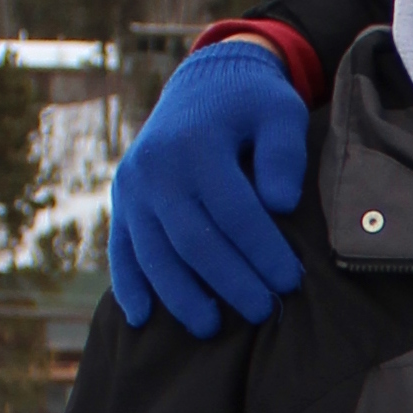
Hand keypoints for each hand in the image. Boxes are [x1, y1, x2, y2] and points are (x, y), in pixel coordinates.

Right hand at [109, 40, 307, 333]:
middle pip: (194, 241)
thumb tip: (281, 204)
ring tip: (212, 328)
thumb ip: (284, 153)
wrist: (202, 84)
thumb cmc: (251, 104)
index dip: (263, 252)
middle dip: (230, 282)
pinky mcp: (122, 202)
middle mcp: (156, 168)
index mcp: (197, 144)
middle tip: (264, 311)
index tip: (291, 282)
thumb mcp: (280, 110)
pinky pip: (122, 250)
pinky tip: (141, 320)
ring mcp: (133, 188)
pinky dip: (128, 286)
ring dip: (181, 297)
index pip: (235, 213)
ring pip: (154, 254)